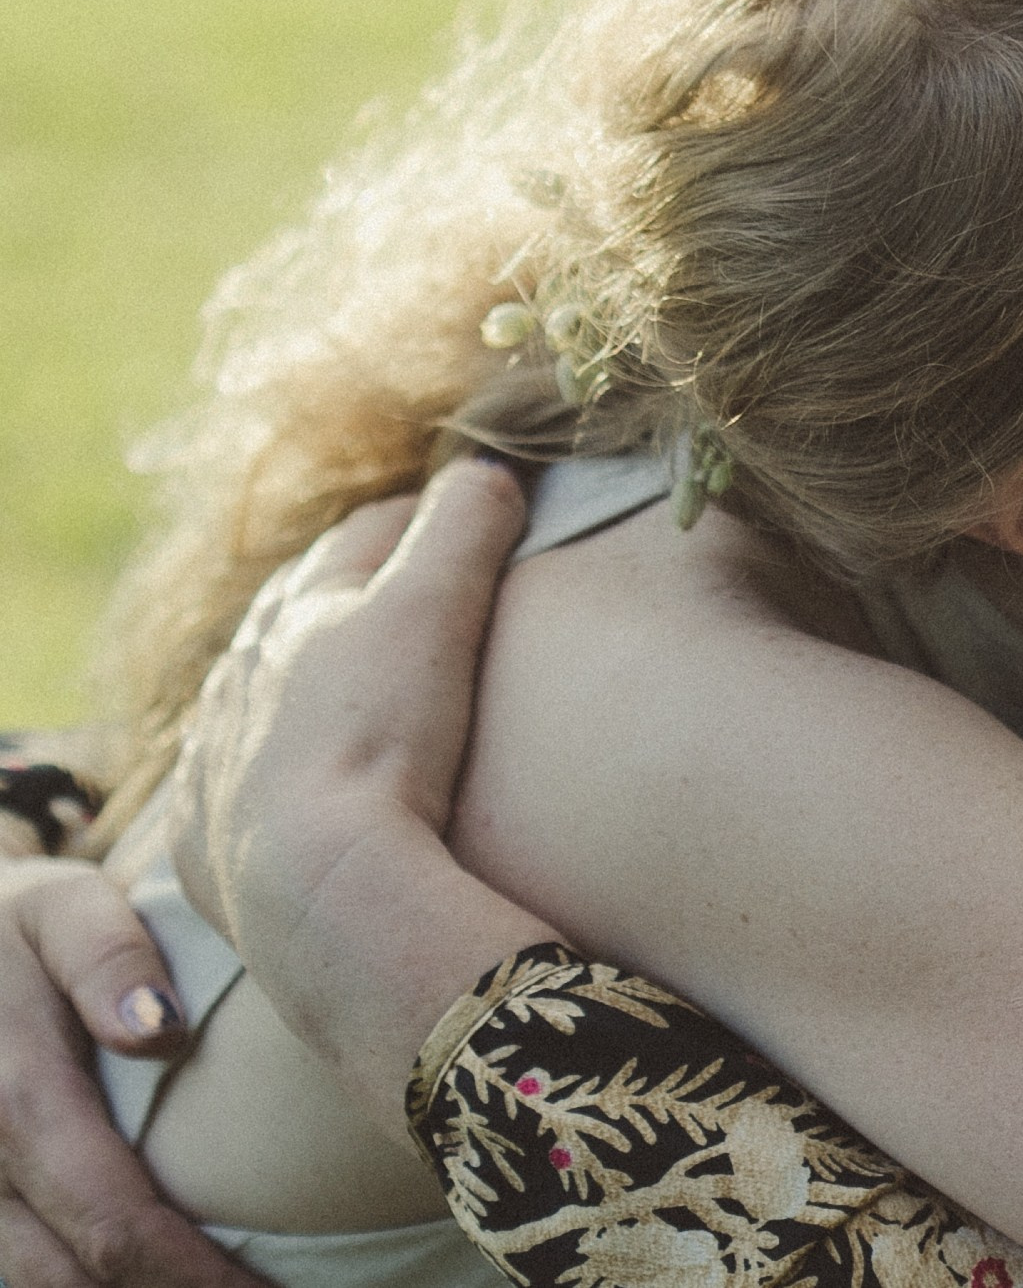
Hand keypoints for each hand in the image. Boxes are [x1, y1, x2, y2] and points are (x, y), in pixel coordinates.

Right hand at [0, 858, 266, 1287]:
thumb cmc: (18, 927)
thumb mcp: (61, 908)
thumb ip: (106, 957)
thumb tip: (159, 1029)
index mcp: (14, 1101)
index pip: (112, 1220)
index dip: (191, 1273)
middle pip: (73, 1277)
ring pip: (40, 1282)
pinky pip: (27, 1263)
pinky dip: (92, 1280)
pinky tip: (164, 1278)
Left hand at [168, 457, 551, 1119]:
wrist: (312, 884)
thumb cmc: (380, 733)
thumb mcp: (437, 610)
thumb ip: (465, 528)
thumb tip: (488, 466)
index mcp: (300, 611)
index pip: (367, 538)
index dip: (425, 517)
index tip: (473, 510)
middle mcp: (244, 675)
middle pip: (299, 606)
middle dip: (348, 584)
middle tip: (407, 581)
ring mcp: (218, 759)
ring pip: (252, 691)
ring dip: (293, 675)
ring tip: (341, 679)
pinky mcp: (205, 842)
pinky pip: (223, 785)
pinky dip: (256, 767)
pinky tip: (278, 779)